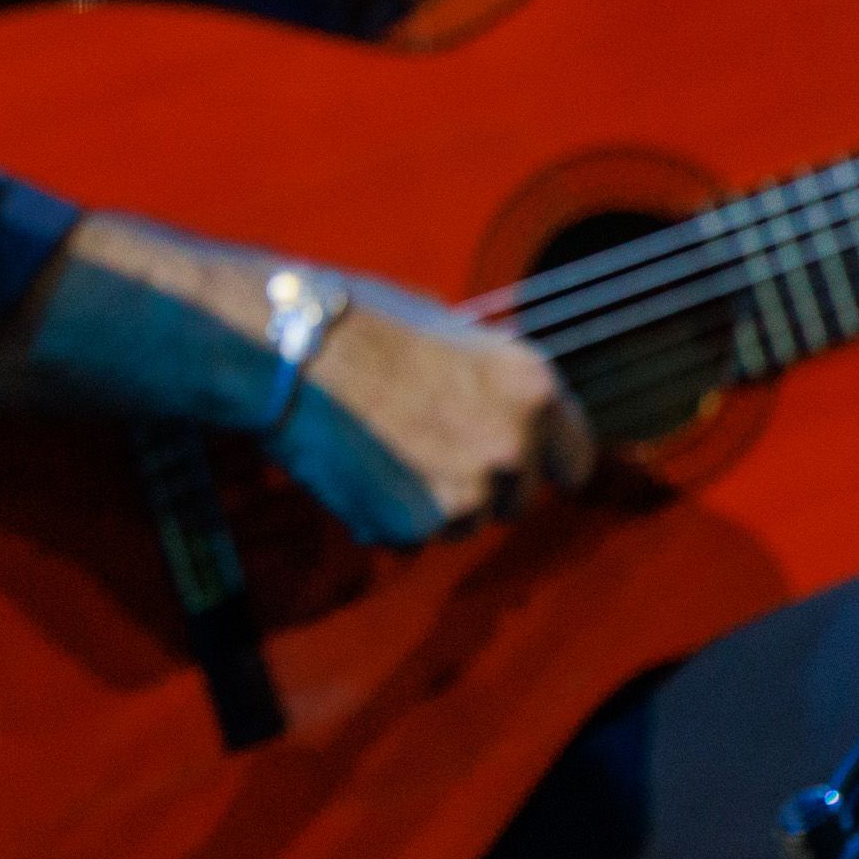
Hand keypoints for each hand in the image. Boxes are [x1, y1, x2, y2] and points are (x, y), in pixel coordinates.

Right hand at [0, 219, 592, 545]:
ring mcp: (466, 493)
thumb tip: (506, 410)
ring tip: (379, 450)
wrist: (281, 349)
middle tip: (422, 446)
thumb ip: (492, 381)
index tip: (528, 468)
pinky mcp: (413, 527)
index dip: (546, 462)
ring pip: (463, 522)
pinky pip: (409, 537)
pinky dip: (384, 516)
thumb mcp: (452, 333)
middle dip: (481, 483)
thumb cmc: (356, 321)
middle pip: (517, 499)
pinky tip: (353, 470)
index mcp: (533, 387)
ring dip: (431, 502)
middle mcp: (513, 446)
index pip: (577, 459)